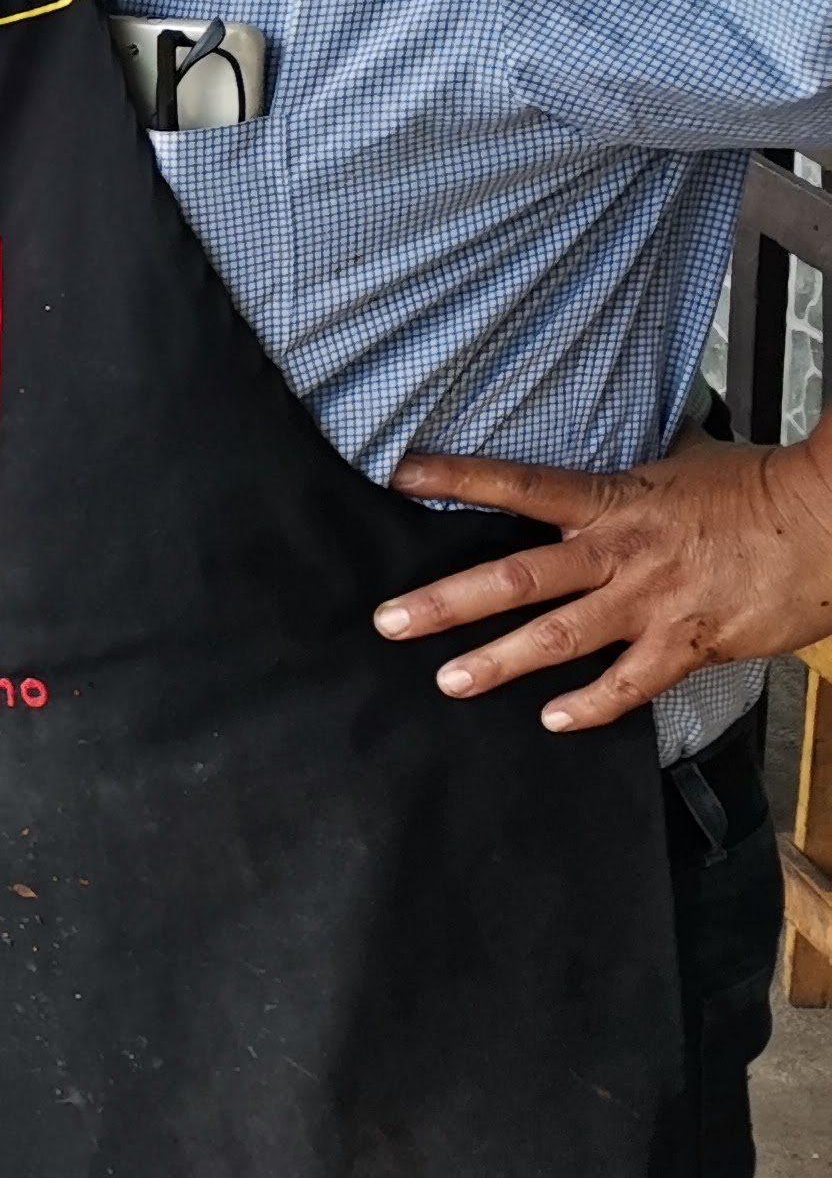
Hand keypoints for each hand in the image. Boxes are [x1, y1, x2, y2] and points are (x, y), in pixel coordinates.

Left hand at [374, 432, 831, 730]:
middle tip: (390, 620)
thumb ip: (628, 477)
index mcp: (612, 501)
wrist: (831, 523)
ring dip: (498, 662)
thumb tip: (603, 457)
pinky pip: (631, 683)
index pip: (521, 484)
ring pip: (559, 637)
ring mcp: (652, 602)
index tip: (402, 476)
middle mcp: (620, 552)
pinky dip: (591, 705)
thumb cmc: (759, 490)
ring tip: (448, 680)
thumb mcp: (679, 465)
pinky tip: (553, 720)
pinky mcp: (691, 643)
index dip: (459, 479)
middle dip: (447, 601)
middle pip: (517, 577)